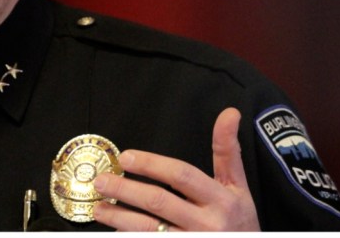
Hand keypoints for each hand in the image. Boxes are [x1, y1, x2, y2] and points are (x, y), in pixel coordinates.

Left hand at [91, 107, 259, 230]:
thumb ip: (228, 151)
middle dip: (126, 189)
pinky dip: (129, 235)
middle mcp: (207, 223)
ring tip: (99, 207)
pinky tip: (114, 229)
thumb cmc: (240, 221)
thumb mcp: (239, 186)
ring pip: (149, 228)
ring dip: (119, 217)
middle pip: (159, 202)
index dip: (152, 164)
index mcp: (220, 199)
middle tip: (101, 180)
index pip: (181, 175)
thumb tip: (229, 113)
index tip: (126, 157)